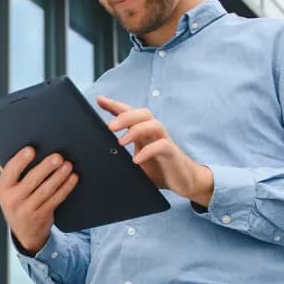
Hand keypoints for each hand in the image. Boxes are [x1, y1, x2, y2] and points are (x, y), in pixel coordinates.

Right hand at [0, 146, 78, 253]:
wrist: (24, 232)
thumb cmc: (17, 200)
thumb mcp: (8, 188)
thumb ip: (11, 170)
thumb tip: (17, 145)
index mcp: (2, 188)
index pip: (10, 171)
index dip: (20, 160)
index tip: (31, 149)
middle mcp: (12, 200)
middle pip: (32, 180)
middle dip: (46, 167)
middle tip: (58, 156)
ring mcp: (27, 209)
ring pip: (46, 190)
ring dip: (59, 176)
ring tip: (68, 165)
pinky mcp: (42, 215)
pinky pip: (56, 199)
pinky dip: (66, 187)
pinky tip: (72, 178)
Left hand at [97, 96, 213, 205]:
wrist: (184, 182)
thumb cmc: (159, 170)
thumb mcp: (135, 163)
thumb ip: (122, 158)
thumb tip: (100, 160)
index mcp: (144, 133)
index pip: (130, 114)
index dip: (115, 105)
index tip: (100, 100)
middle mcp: (154, 133)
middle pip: (143, 114)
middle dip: (125, 116)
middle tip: (110, 127)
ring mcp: (164, 141)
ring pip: (153, 124)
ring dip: (136, 130)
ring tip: (121, 142)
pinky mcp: (173, 153)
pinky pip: (162, 146)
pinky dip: (148, 151)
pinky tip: (136, 160)